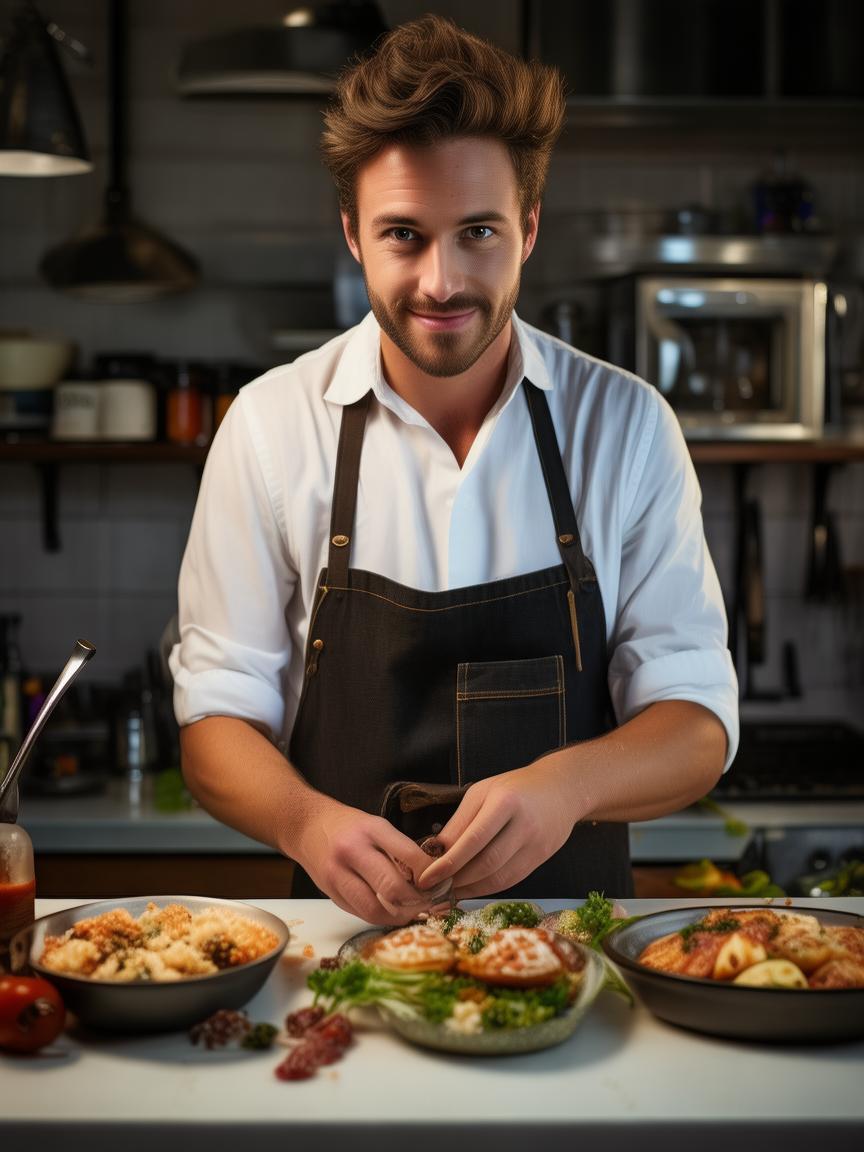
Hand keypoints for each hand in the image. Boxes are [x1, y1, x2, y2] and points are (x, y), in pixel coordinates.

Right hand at [293, 794, 437, 924]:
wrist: (306, 826)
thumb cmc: (348, 826)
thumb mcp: (376, 825)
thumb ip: (399, 849)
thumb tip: (430, 877)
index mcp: (370, 830)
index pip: (409, 856)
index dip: (430, 875)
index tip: (440, 882)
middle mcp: (352, 852)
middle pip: (392, 888)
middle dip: (416, 902)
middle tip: (431, 904)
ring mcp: (338, 875)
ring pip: (375, 910)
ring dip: (398, 917)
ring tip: (413, 913)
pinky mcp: (330, 894)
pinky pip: (360, 913)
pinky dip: (380, 917)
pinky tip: (392, 913)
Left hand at [415, 757, 577, 898]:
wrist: (561, 789)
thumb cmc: (514, 787)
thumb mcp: (482, 792)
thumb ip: (459, 822)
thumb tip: (433, 852)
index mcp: (505, 802)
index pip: (473, 839)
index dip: (448, 863)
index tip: (425, 878)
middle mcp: (524, 825)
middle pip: (487, 863)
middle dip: (456, 880)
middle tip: (432, 889)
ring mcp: (536, 844)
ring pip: (499, 878)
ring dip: (469, 890)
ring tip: (446, 892)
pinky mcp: (541, 858)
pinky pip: (511, 881)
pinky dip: (487, 889)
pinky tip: (469, 889)